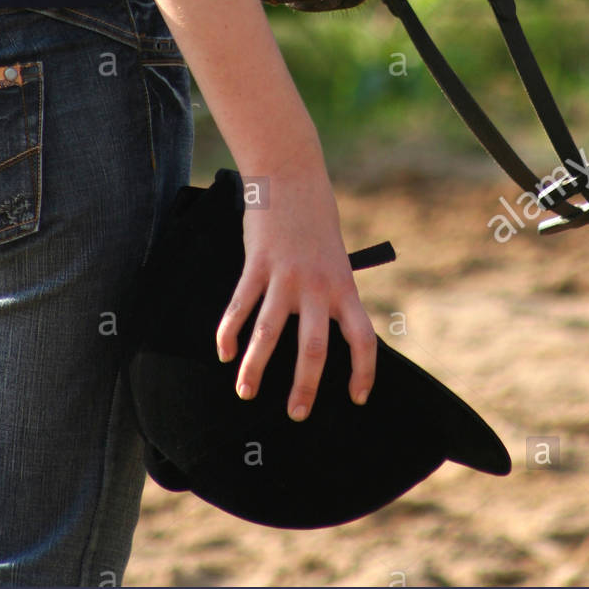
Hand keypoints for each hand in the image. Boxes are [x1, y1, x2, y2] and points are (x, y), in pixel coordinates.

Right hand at [214, 162, 377, 420]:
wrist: (292, 174)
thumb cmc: (316, 217)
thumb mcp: (336, 256)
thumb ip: (332, 291)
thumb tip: (328, 327)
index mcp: (343, 285)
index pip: (362, 338)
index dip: (363, 372)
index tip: (357, 398)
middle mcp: (317, 286)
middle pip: (314, 350)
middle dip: (304, 388)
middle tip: (297, 414)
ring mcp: (285, 276)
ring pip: (269, 334)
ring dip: (256, 369)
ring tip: (246, 393)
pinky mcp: (256, 265)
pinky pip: (240, 307)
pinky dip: (229, 333)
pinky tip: (225, 353)